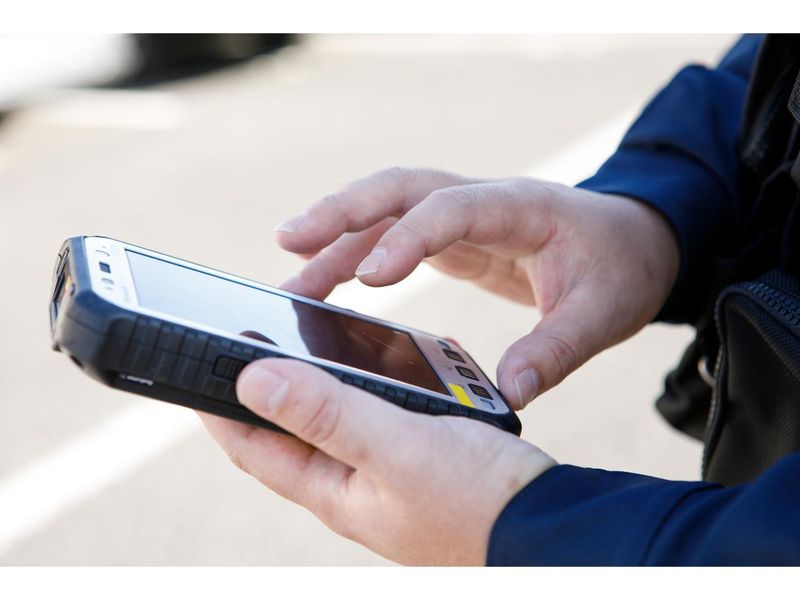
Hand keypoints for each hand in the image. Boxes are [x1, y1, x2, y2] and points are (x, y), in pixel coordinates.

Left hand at [199, 358, 555, 564]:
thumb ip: (328, 413)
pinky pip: (379, 417)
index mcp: (335, 489)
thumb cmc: (479, 500)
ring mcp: (387, 473)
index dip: (220, 409)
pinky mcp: (419, 460)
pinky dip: (371, 387)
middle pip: (292, 432)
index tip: (194, 366)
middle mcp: (354, 484)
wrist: (552, 524)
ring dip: (321, 384)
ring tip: (310, 347)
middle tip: (251, 344)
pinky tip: (383, 368)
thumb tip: (253, 379)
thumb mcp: (397, 448)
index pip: (254, 448)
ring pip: (337, 420)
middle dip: (268, 390)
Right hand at [275, 167, 679, 407]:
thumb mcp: (603, 313)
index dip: (407, 238)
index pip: (451, 210)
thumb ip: (555, 351)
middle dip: (342, 211)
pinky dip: (357, 253)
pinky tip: (326, 282)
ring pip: (387, 209)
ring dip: (337, 234)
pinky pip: (395, 235)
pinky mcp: (454, 236)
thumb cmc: (621, 268)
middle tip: (290, 241)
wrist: (633, 240)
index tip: (370, 278)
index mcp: (520, 207)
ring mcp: (463, 214)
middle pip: (399, 189)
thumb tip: (507, 394)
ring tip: (290, 273)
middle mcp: (482, 200)